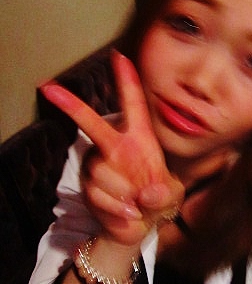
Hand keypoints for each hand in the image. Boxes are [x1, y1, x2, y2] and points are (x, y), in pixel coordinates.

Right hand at [41, 50, 183, 245]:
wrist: (139, 227)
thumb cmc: (157, 200)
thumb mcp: (171, 195)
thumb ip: (164, 194)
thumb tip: (147, 193)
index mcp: (140, 139)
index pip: (134, 105)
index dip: (127, 80)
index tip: (119, 56)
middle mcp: (115, 146)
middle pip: (92, 123)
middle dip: (71, 106)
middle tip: (48, 88)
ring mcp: (98, 165)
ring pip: (102, 171)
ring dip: (124, 192)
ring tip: (137, 203)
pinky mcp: (88, 186)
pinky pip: (99, 194)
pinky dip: (117, 209)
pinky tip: (128, 213)